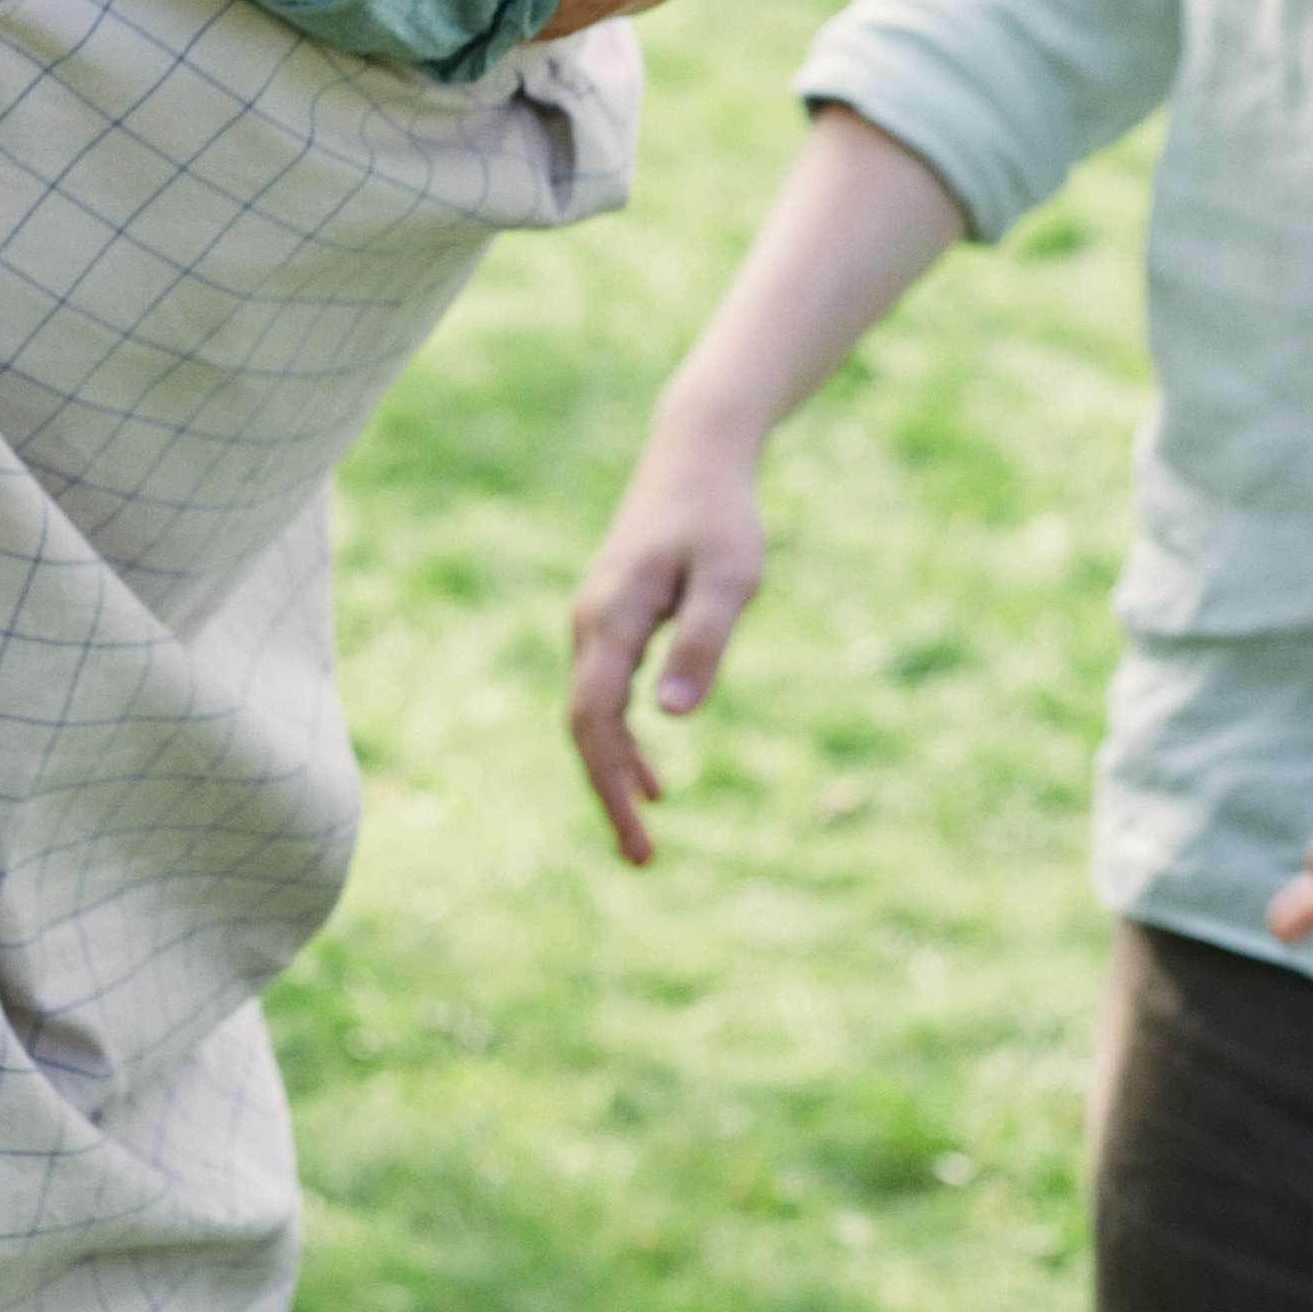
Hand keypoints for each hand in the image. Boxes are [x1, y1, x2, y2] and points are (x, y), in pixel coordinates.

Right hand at [566, 410, 768, 861]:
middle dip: (606, 794)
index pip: (594, 719)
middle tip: (642, 860)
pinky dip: (623, 739)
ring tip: (645, 834)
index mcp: (612, 618)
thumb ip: (704, 643)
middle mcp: (591, 623)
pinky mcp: (615, 616)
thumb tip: (673, 719)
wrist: (696, 451)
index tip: (642, 842)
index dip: (610, 785)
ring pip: (591, 712)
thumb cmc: (721, 515)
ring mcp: (598, 619)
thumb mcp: (728, 579)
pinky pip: (605, 692)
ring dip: (613, 772)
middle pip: (584, 726)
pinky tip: (653, 777)